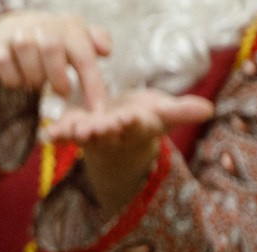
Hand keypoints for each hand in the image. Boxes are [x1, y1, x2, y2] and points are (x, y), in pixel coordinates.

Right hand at [0, 11, 110, 104]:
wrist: (15, 29)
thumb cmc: (55, 40)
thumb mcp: (78, 38)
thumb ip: (96, 41)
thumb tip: (106, 50)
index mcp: (69, 27)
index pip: (83, 54)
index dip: (92, 84)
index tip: (98, 111)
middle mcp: (43, 26)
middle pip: (50, 47)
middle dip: (58, 77)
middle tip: (63, 92)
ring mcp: (18, 35)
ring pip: (27, 56)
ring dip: (36, 78)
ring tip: (40, 80)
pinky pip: (5, 66)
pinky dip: (15, 79)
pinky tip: (23, 78)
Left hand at [44, 88, 213, 211]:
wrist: (120, 135)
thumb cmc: (144, 120)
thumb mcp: (163, 114)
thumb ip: (182, 112)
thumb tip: (210, 110)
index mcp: (135, 127)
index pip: (134, 125)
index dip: (130, 123)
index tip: (127, 118)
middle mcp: (113, 134)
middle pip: (108, 133)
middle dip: (101, 131)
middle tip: (93, 128)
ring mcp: (93, 135)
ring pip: (85, 136)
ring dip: (76, 134)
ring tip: (68, 131)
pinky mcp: (74, 130)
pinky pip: (64, 136)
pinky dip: (55, 137)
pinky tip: (46, 136)